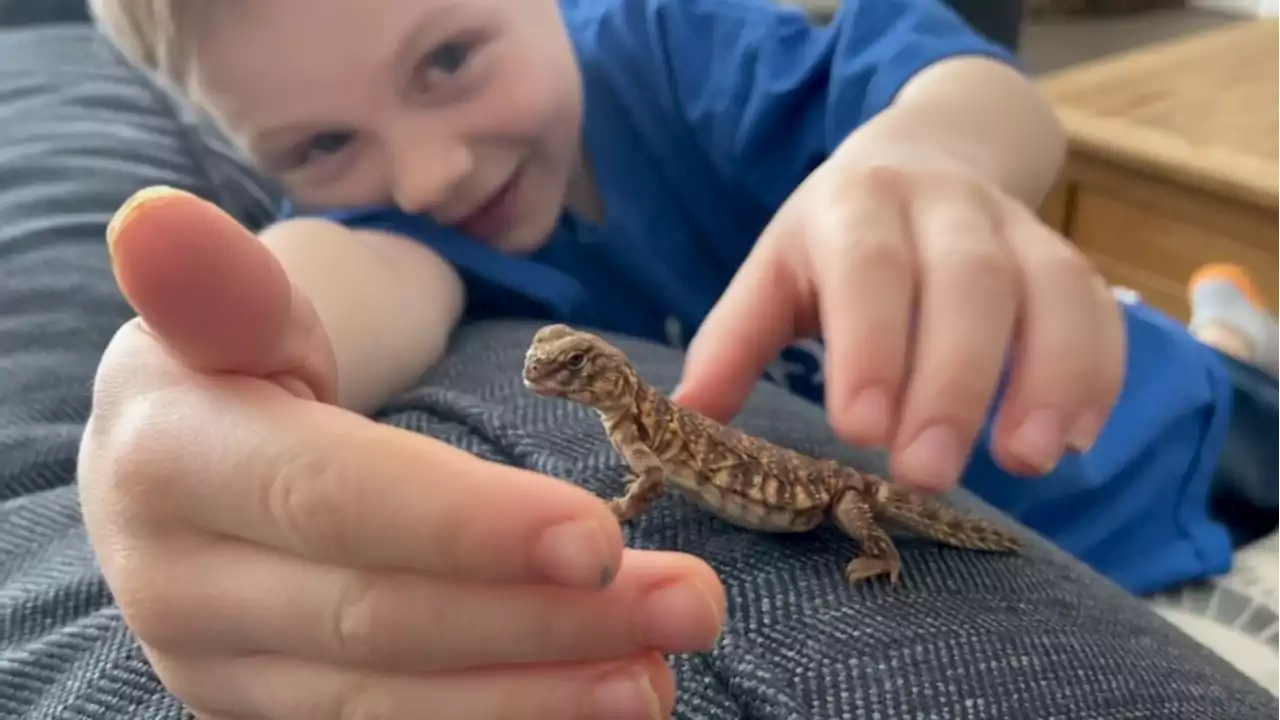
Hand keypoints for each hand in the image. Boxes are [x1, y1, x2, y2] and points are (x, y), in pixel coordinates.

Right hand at [78, 188, 724, 719]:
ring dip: (541, 697)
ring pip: (389, 703)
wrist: (190, 465)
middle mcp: (177, 586)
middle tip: (689, 605)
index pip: (334, 498)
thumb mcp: (241, 311)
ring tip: (660, 675)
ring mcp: (217, 671)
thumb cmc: (243, 366)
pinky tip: (597, 705)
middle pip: (381, 619)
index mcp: (169, 460)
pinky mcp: (266, 715)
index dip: (467, 526)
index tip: (601, 537)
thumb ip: (226, 289)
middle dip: (547, 620)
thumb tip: (154, 227)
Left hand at [672, 147, 1124, 491]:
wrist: (921, 157)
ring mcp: (1015, 229)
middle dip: (954, 382)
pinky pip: (1097, 307)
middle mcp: (944, 208)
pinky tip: (1076, 440)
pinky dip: (1098, 372)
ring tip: (1027, 462)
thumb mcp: (773, 270)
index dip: (871, 346)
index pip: (869, 270)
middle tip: (928, 474)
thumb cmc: (834, 237)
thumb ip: (735, 339)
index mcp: (857, 208)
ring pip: (1051, 288)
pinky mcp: (1065, 259)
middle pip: (968, 282)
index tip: (860, 432)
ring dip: (1048, 377)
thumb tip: (687, 417)